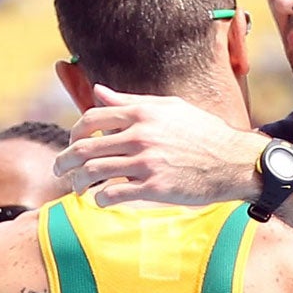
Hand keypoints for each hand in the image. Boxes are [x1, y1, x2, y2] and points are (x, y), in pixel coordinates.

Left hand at [54, 89, 263, 208]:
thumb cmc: (202, 133)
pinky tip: (101, 201)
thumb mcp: (168, 108)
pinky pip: (114, 194)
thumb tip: (98, 91)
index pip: (92, 118)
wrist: (232, 162)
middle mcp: (140, 135)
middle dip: (66, 161)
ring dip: (79, 182)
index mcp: (141, 113)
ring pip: (95, 171)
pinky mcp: (154, 188)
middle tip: (60, 170)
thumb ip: (130, 102)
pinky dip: (101, 199)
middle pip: (86, 147)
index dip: (75, 132)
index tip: (72, 143)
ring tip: (77, 189)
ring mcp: (146, 162)